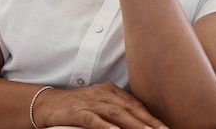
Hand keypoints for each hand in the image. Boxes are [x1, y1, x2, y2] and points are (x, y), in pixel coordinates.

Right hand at [37, 82, 167, 128]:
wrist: (49, 104)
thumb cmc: (78, 106)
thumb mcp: (100, 104)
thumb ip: (118, 110)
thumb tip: (141, 122)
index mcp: (111, 91)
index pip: (136, 105)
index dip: (152, 117)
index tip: (166, 128)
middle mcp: (102, 94)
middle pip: (129, 109)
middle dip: (149, 122)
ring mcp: (90, 102)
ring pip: (115, 113)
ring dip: (134, 124)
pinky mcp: (77, 111)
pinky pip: (93, 119)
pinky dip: (105, 126)